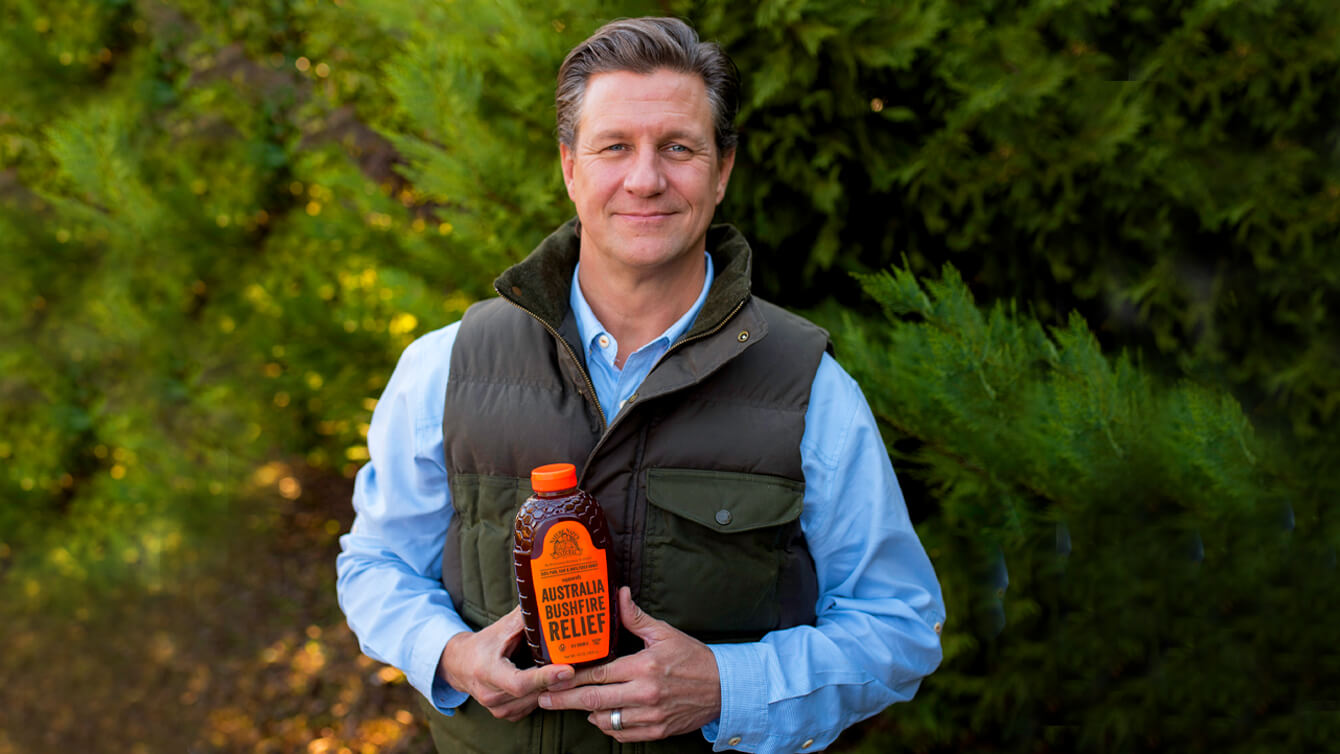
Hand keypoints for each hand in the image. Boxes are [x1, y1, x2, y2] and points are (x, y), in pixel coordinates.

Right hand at [438, 605, 574, 720]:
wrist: (460, 665)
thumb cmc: (484, 644)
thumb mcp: (501, 628)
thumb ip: (524, 618)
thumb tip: (547, 601)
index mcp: (487, 672)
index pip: (520, 682)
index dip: (545, 677)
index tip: (567, 669)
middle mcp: (491, 695)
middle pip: (533, 692)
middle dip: (557, 680)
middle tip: (579, 665)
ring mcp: (498, 709)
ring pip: (536, 701)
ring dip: (554, 688)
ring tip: (569, 671)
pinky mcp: (506, 715)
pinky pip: (533, 706)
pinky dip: (545, 694)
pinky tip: (552, 680)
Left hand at [538, 586, 720, 741]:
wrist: (724, 688)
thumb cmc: (693, 657)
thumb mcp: (665, 633)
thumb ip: (636, 617)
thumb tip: (619, 595)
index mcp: (644, 667)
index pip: (599, 674)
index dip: (572, 677)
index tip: (553, 677)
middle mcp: (645, 694)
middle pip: (594, 700)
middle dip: (565, 701)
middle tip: (544, 700)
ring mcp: (651, 715)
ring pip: (606, 720)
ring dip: (587, 714)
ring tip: (574, 705)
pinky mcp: (657, 731)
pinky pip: (623, 734)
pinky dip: (608, 727)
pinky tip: (602, 717)